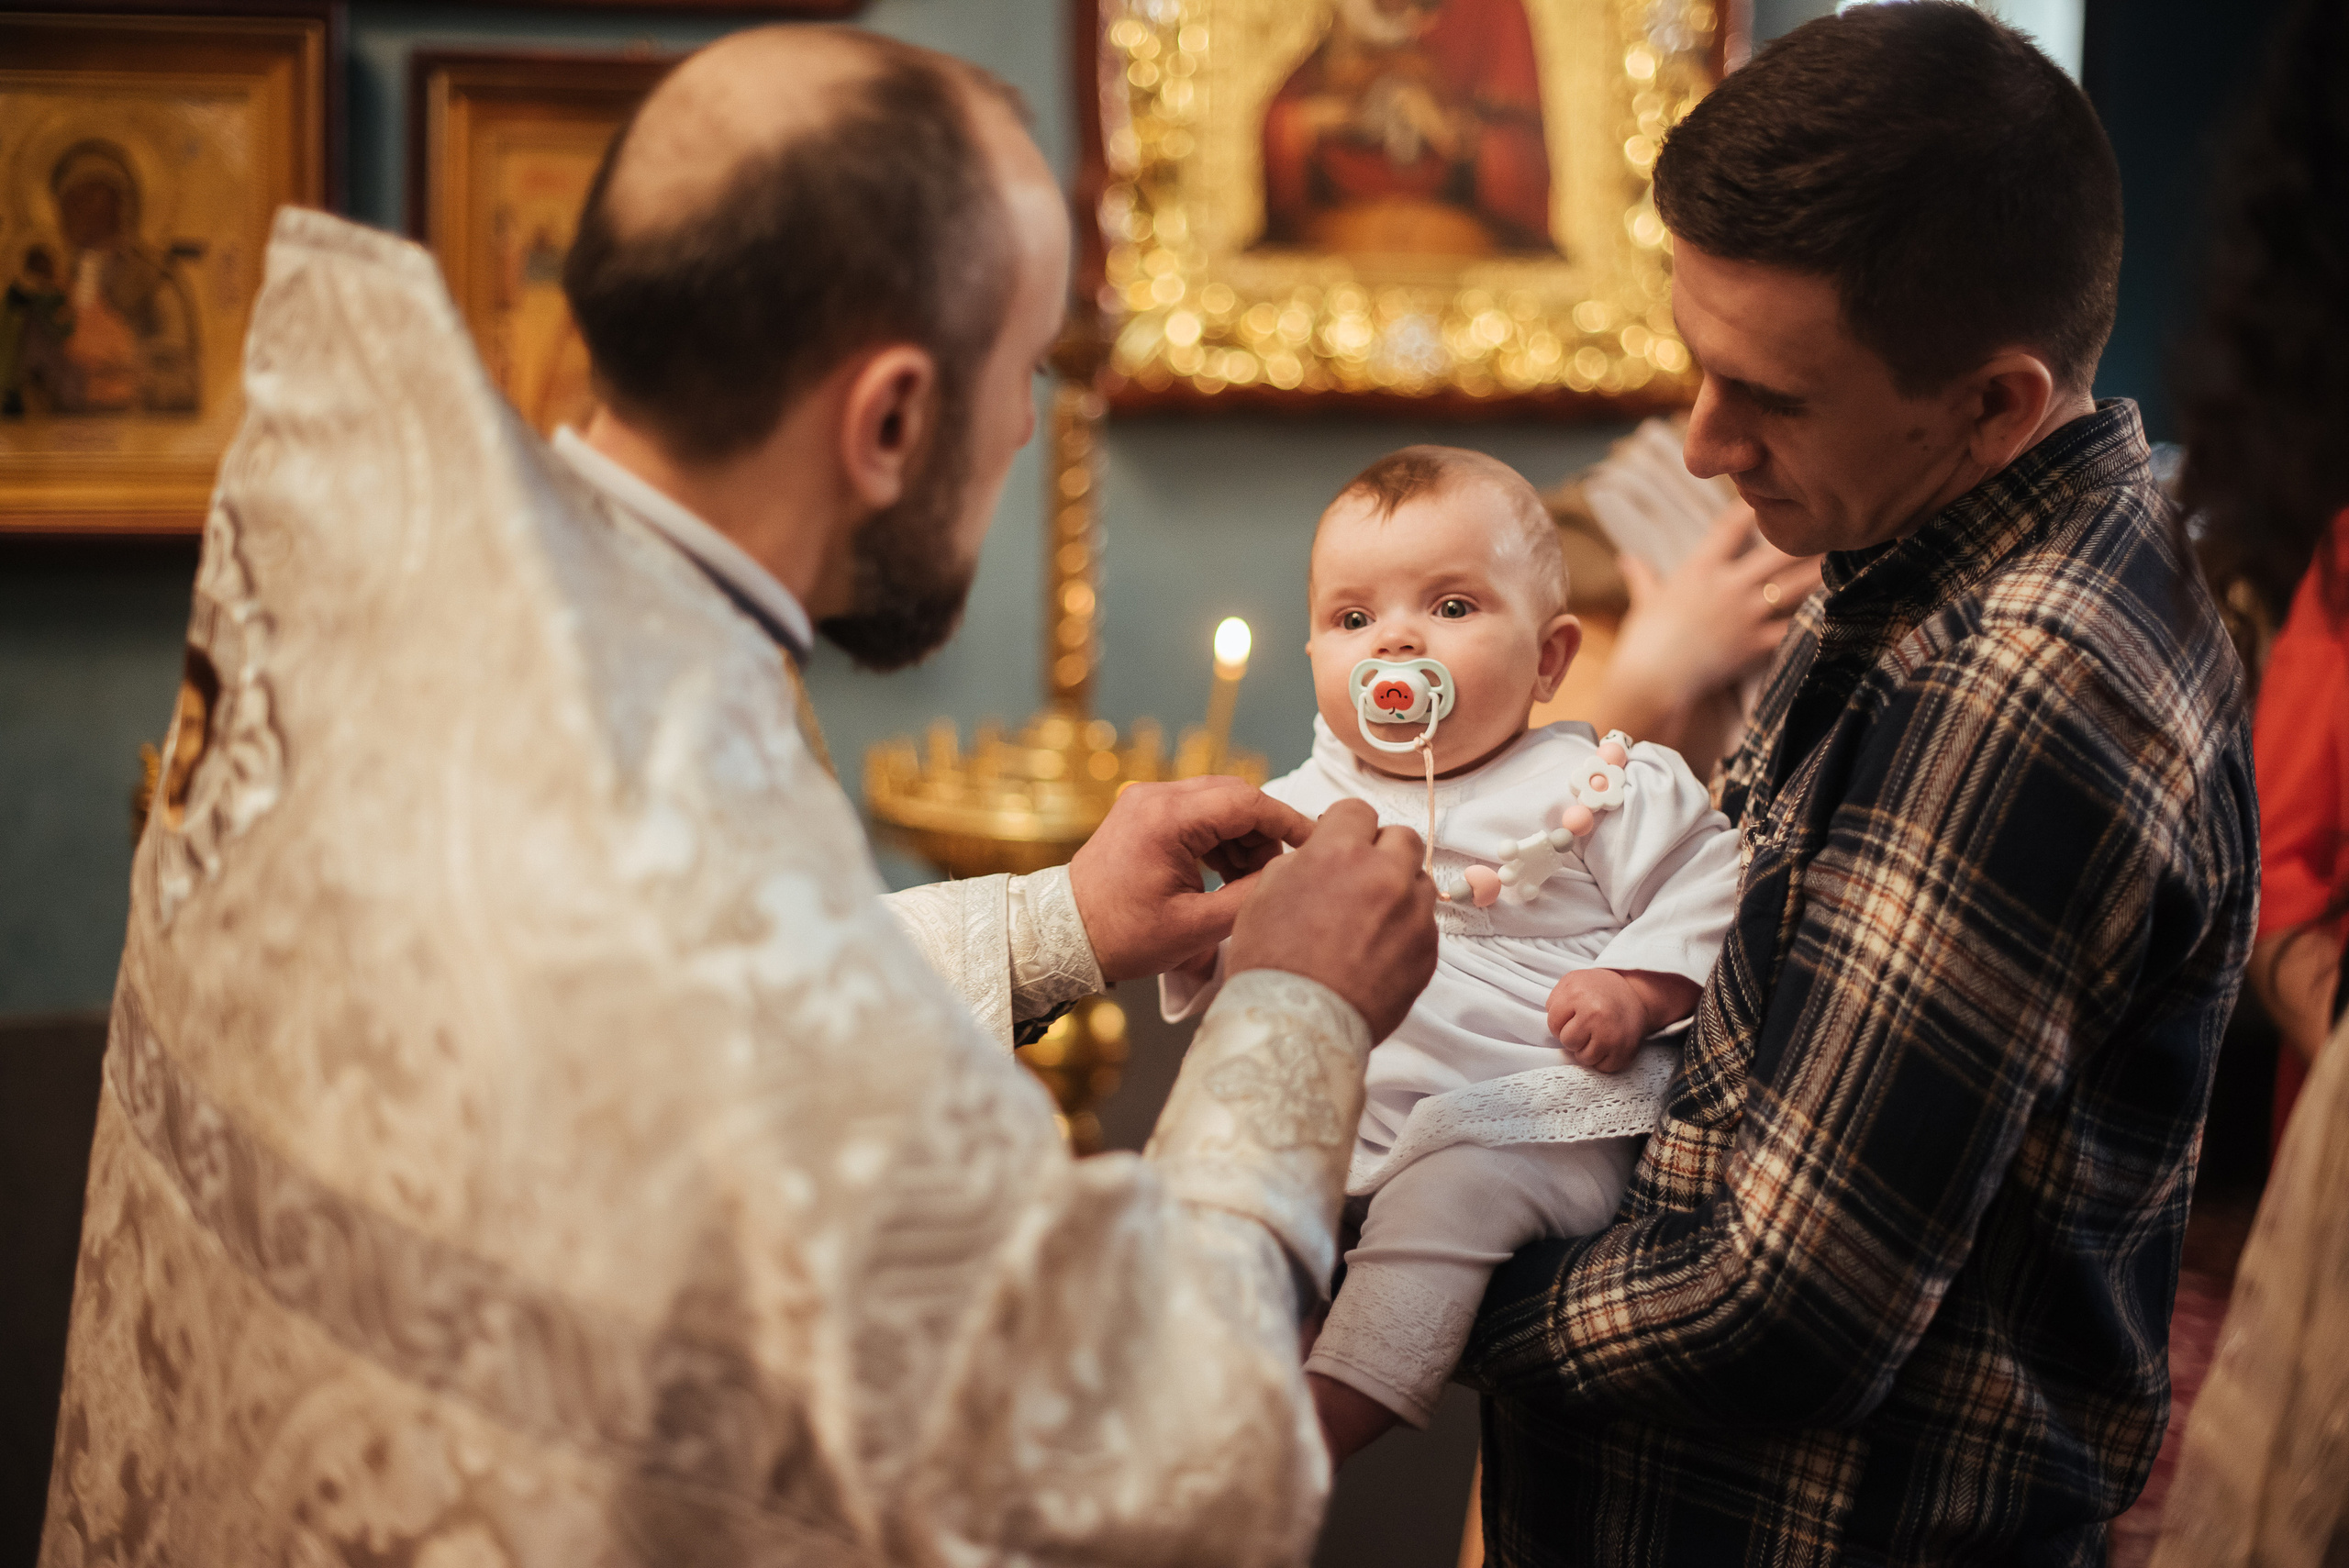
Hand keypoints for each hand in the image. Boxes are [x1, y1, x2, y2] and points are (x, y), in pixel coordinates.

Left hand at [1067, 776, 1312, 981]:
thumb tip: (1292, 878)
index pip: (1247, 802)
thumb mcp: (1196, 927)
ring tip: (1247, 881)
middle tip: (1277, 872)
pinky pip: (1197, 812)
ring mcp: (1147, 800)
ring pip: (1218, 803)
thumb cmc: (1122, 936)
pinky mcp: (1143, 812)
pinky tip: (1225, 873)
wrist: (1064, 935)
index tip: (1315, 843)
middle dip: (1265, 832)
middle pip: (1235, 796)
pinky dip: (1219, 838)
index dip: (1288, 822)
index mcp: (1167, 818)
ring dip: (1243, 836)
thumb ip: (1250, 897)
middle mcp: (1156, 796)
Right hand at [1225, 799, 1436, 1041]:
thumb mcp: (1266, 892)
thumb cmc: (1272, 962)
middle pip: (1403, 838)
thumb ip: (1303, 860)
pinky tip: (1377, 950)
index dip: (1345, 826)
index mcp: (1340, 852)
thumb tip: (1322, 851)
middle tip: (1360, 876)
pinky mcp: (1427, 951)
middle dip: (1383, 851)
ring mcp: (1413, 914)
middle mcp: (1385, 875)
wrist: (1297, 1025)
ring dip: (1399, 890)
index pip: (1358, 810)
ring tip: (1370, 919)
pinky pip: (1425, 924)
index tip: (1340, 842)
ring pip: (1420, 881)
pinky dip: (1406, 929)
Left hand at [1546, 967, 1693, 1072]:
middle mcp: (1594, 1014)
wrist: (1636, 994)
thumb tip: (1550, 1018)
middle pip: (1567, 1042)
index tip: (1571, 1017)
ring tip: (1596, 1035)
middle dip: (1573, 1036)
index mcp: (1577, 995)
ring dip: (1586, 1050)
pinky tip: (1607, 1044)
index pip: (1553, 1024)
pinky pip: (1603, 1067)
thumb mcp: (1572, 981)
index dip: (1559, 1022)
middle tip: (1585, 1026)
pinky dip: (1602, 1060)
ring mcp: (1611, 1034)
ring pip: (1584, 1058)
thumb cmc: (1598, 989)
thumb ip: (1555, 998)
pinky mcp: (1625, 1050)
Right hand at [1600, 502, 1822, 730]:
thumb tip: (1626, 559)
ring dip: (1821, 571)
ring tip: (1846, 559)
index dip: (1750, 507)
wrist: (1653, 678)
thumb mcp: (1643, 602)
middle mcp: (1729, 585)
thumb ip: (1642, 577)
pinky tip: (1837, 607)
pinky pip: (1795, 627)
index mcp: (1701, 569)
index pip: (1730, 526)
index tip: (1767, 494)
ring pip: (1796, 586)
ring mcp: (1747, 614)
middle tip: (1832, 520)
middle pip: (1778, 552)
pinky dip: (1817, 618)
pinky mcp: (1757, 643)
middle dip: (1805, 536)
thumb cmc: (1644, 641)